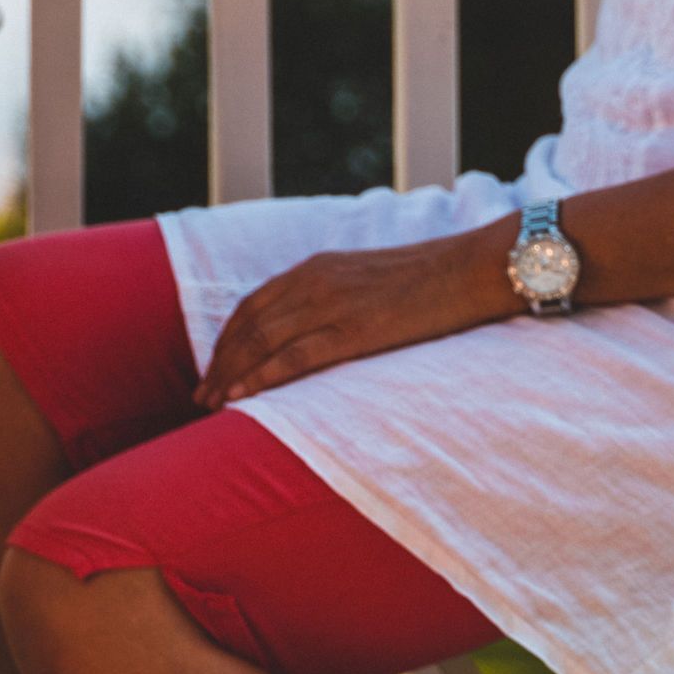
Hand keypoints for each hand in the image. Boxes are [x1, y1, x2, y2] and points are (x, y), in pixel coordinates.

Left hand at [193, 231, 505, 409]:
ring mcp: (334, 304)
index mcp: (317, 268)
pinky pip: (296, 357)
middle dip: (219, 363)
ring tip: (211, 406)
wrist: (474, 268)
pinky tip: (242, 398)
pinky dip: (262, 377)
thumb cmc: (431, 279)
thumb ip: (337, 297)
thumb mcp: (369, 279)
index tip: (211, 369)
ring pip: (263, 342)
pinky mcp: (356, 330)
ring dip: (231, 375)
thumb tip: (316, 329)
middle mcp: (315, 281)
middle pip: (248, 325)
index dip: (226, 340)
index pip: (252, 305)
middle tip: (199, 398)